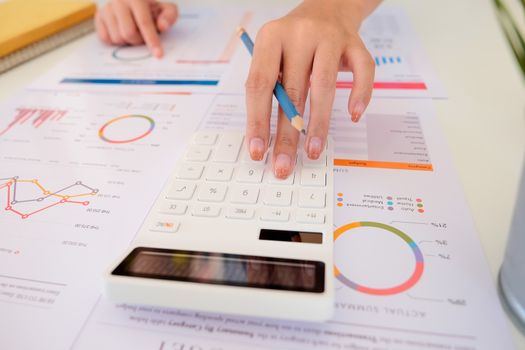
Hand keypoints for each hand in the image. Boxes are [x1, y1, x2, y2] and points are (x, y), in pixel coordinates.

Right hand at [95, 0, 177, 57]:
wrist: (131, 0)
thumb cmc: (150, 8)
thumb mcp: (165, 9)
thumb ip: (169, 16)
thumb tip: (162, 27)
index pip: (144, 22)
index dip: (152, 40)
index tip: (158, 54)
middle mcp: (118, 1)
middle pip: (128, 33)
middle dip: (138, 41)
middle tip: (143, 37)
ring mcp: (106, 9)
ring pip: (117, 38)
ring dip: (127, 42)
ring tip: (133, 32)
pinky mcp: (98, 17)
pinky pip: (106, 39)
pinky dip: (116, 40)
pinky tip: (122, 31)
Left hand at [245, 0, 378, 177]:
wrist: (327, 7)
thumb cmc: (294, 43)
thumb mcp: (273, 56)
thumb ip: (271, 89)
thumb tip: (268, 139)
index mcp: (271, 38)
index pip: (260, 85)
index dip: (257, 121)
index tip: (258, 151)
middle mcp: (299, 34)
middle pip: (292, 90)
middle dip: (287, 134)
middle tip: (284, 164)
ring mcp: (330, 37)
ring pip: (325, 85)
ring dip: (319, 123)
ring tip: (313, 151)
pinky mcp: (356, 43)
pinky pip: (363, 71)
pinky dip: (360, 94)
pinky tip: (353, 116)